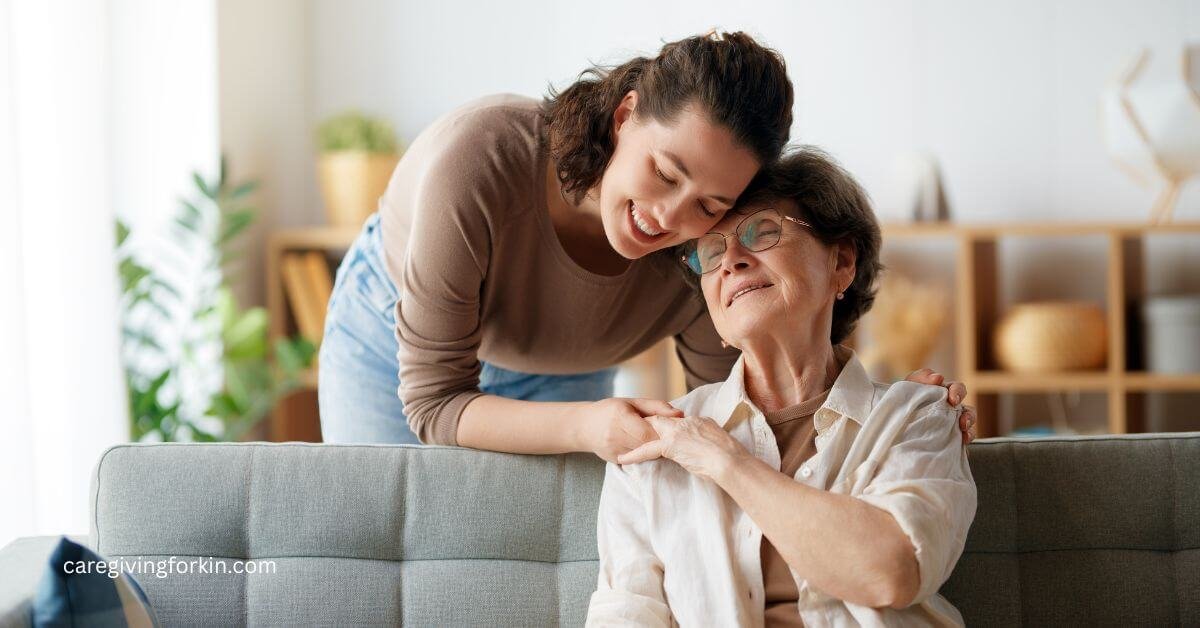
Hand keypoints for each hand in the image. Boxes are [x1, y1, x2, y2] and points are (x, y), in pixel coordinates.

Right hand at [576, 398, 683, 463]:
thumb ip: (657, 407)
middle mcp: (615, 435)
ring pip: (644, 456)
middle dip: (661, 442)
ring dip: (654, 450)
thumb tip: (681, 414)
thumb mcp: (633, 402)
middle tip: (670, 438)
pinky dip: (645, 455)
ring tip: (659, 442)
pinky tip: (646, 448)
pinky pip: (637, 460)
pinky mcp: (615, 461)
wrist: (584, 426)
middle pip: (647, 446)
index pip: (648, 433)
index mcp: (620, 417)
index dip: (662, 433)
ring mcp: (614, 450)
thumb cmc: (611, 410)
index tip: (672, 430)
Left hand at [616, 415, 750, 483]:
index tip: (648, 427)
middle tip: (628, 432)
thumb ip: (701, 432)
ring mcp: (675, 432)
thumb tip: (697, 435)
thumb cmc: (726, 453)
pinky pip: (647, 449)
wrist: (727, 460)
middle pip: (656, 420)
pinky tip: (623, 458)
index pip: (670, 419)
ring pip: (649, 431)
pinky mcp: (670, 445)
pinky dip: (634, 454)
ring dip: (635, 437)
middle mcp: (682, 422)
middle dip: (642, 426)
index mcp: (694, 420)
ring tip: (622, 444)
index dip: (659, 423)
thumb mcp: (713, 436)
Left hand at [905, 368, 976, 444]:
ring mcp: (952, 425)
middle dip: (968, 415)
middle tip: (962, 422)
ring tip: (964, 432)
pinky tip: (962, 442)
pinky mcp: (950, 440)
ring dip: (969, 429)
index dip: (958, 392)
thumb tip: (938, 378)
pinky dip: (964, 441)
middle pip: (968, 410)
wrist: (894, 422)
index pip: (957, 389)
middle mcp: (952, 409)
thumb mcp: (910, 384)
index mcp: (944, 393)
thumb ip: (923, 377)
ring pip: (968, 427)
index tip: (953, 400)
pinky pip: (961, 441)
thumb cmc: (905, 399)